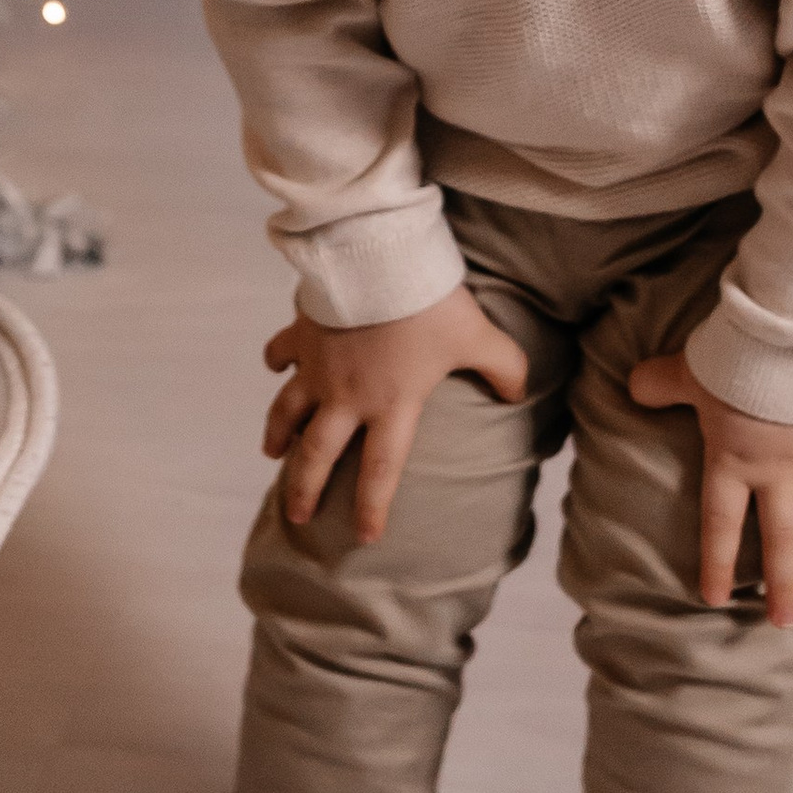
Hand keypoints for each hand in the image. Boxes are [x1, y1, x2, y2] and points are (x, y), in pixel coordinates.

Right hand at [263, 287, 528, 544]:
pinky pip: (280, 353)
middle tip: (298, 514)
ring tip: (273, 453)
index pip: (382, 469)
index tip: (365, 537)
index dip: (373, 507)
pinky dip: (275, 362)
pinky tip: (273, 367)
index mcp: (391, 404)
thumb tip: (519, 394)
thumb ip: (504, 368)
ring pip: (287, 412)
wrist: (377, 256)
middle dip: (305, 489)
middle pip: (318, 455)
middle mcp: (346, 396)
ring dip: (278, 435)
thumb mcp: (478, 336)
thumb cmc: (428, 301)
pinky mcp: (302, 333)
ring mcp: (317, 366)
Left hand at [626, 346, 792, 627]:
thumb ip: (659, 384)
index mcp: (733, 463)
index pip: (720, 525)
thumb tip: (632, 384)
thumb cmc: (736, 358)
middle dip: (782, 586)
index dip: (716, 564)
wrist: (792, 337)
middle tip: (783, 621)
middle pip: (782, 543)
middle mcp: (778, 474)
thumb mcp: (687, 372)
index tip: (713, 599)